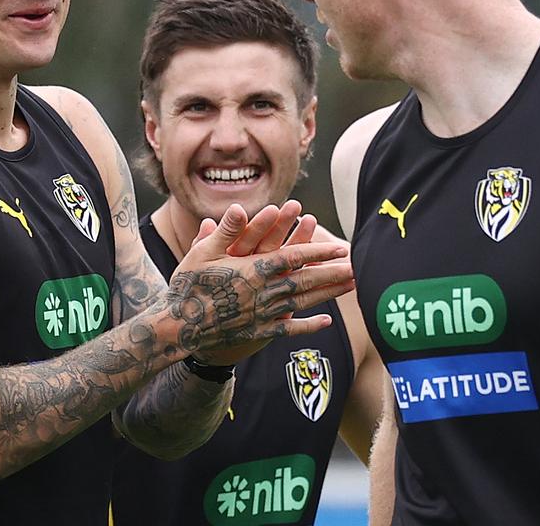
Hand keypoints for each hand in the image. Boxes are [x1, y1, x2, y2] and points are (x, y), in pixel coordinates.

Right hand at [165, 203, 353, 365]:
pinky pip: (290, 328)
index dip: (318, 251)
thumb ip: (226, 231)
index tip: (339, 248)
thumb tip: (242, 207)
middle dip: (334, 273)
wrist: (179, 329)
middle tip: (359, 268)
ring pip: (304, 302)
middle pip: (307, 280)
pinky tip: (326, 321)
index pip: (294, 257)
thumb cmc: (188, 287)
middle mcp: (265, 292)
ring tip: (352, 287)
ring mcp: (264, 314)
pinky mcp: (260, 332)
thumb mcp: (202, 254)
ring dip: (330, 294)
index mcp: (253, 270)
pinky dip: (309, 326)